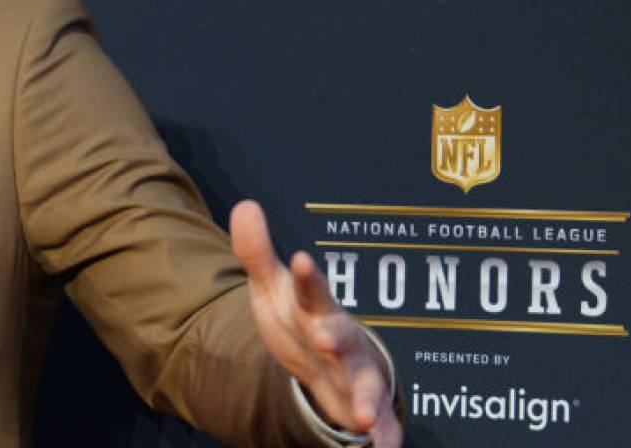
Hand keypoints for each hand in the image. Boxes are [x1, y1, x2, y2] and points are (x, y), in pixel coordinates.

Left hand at [230, 201, 400, 447]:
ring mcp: (356, 372)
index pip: (312, 289)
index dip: (308, 277)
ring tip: (363, 415)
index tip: (301, 261)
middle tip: (324, 337)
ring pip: (367, 384)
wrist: (325, 358)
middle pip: (342, 335)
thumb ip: (256, 251)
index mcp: (317, 308)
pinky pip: (381, 424)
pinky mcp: (364, 404)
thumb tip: (245, 206)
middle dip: (336, 336)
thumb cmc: (298, 318)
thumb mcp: (271, 287)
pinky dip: (386, 437)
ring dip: (368, 398)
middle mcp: (341, 339)